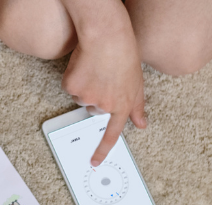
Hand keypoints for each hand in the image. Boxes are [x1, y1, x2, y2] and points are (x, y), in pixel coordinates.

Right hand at [63, 42, 147, 166]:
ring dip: (85, 86)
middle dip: (96, 97)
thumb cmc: (124, 54)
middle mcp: (104, 105)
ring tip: (95, 67)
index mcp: (122, 105)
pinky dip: (74, 78)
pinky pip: (70, 87)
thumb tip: (141, 125)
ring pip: (81, 97)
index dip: (102, 149)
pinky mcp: (72, 87)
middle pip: (94, 110)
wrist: (107, 35)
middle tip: (103, 77)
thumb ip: (137, 106)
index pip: (112, 133)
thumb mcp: (137, 82)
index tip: (94, 162)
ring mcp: (87, 97)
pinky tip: (84, 65)